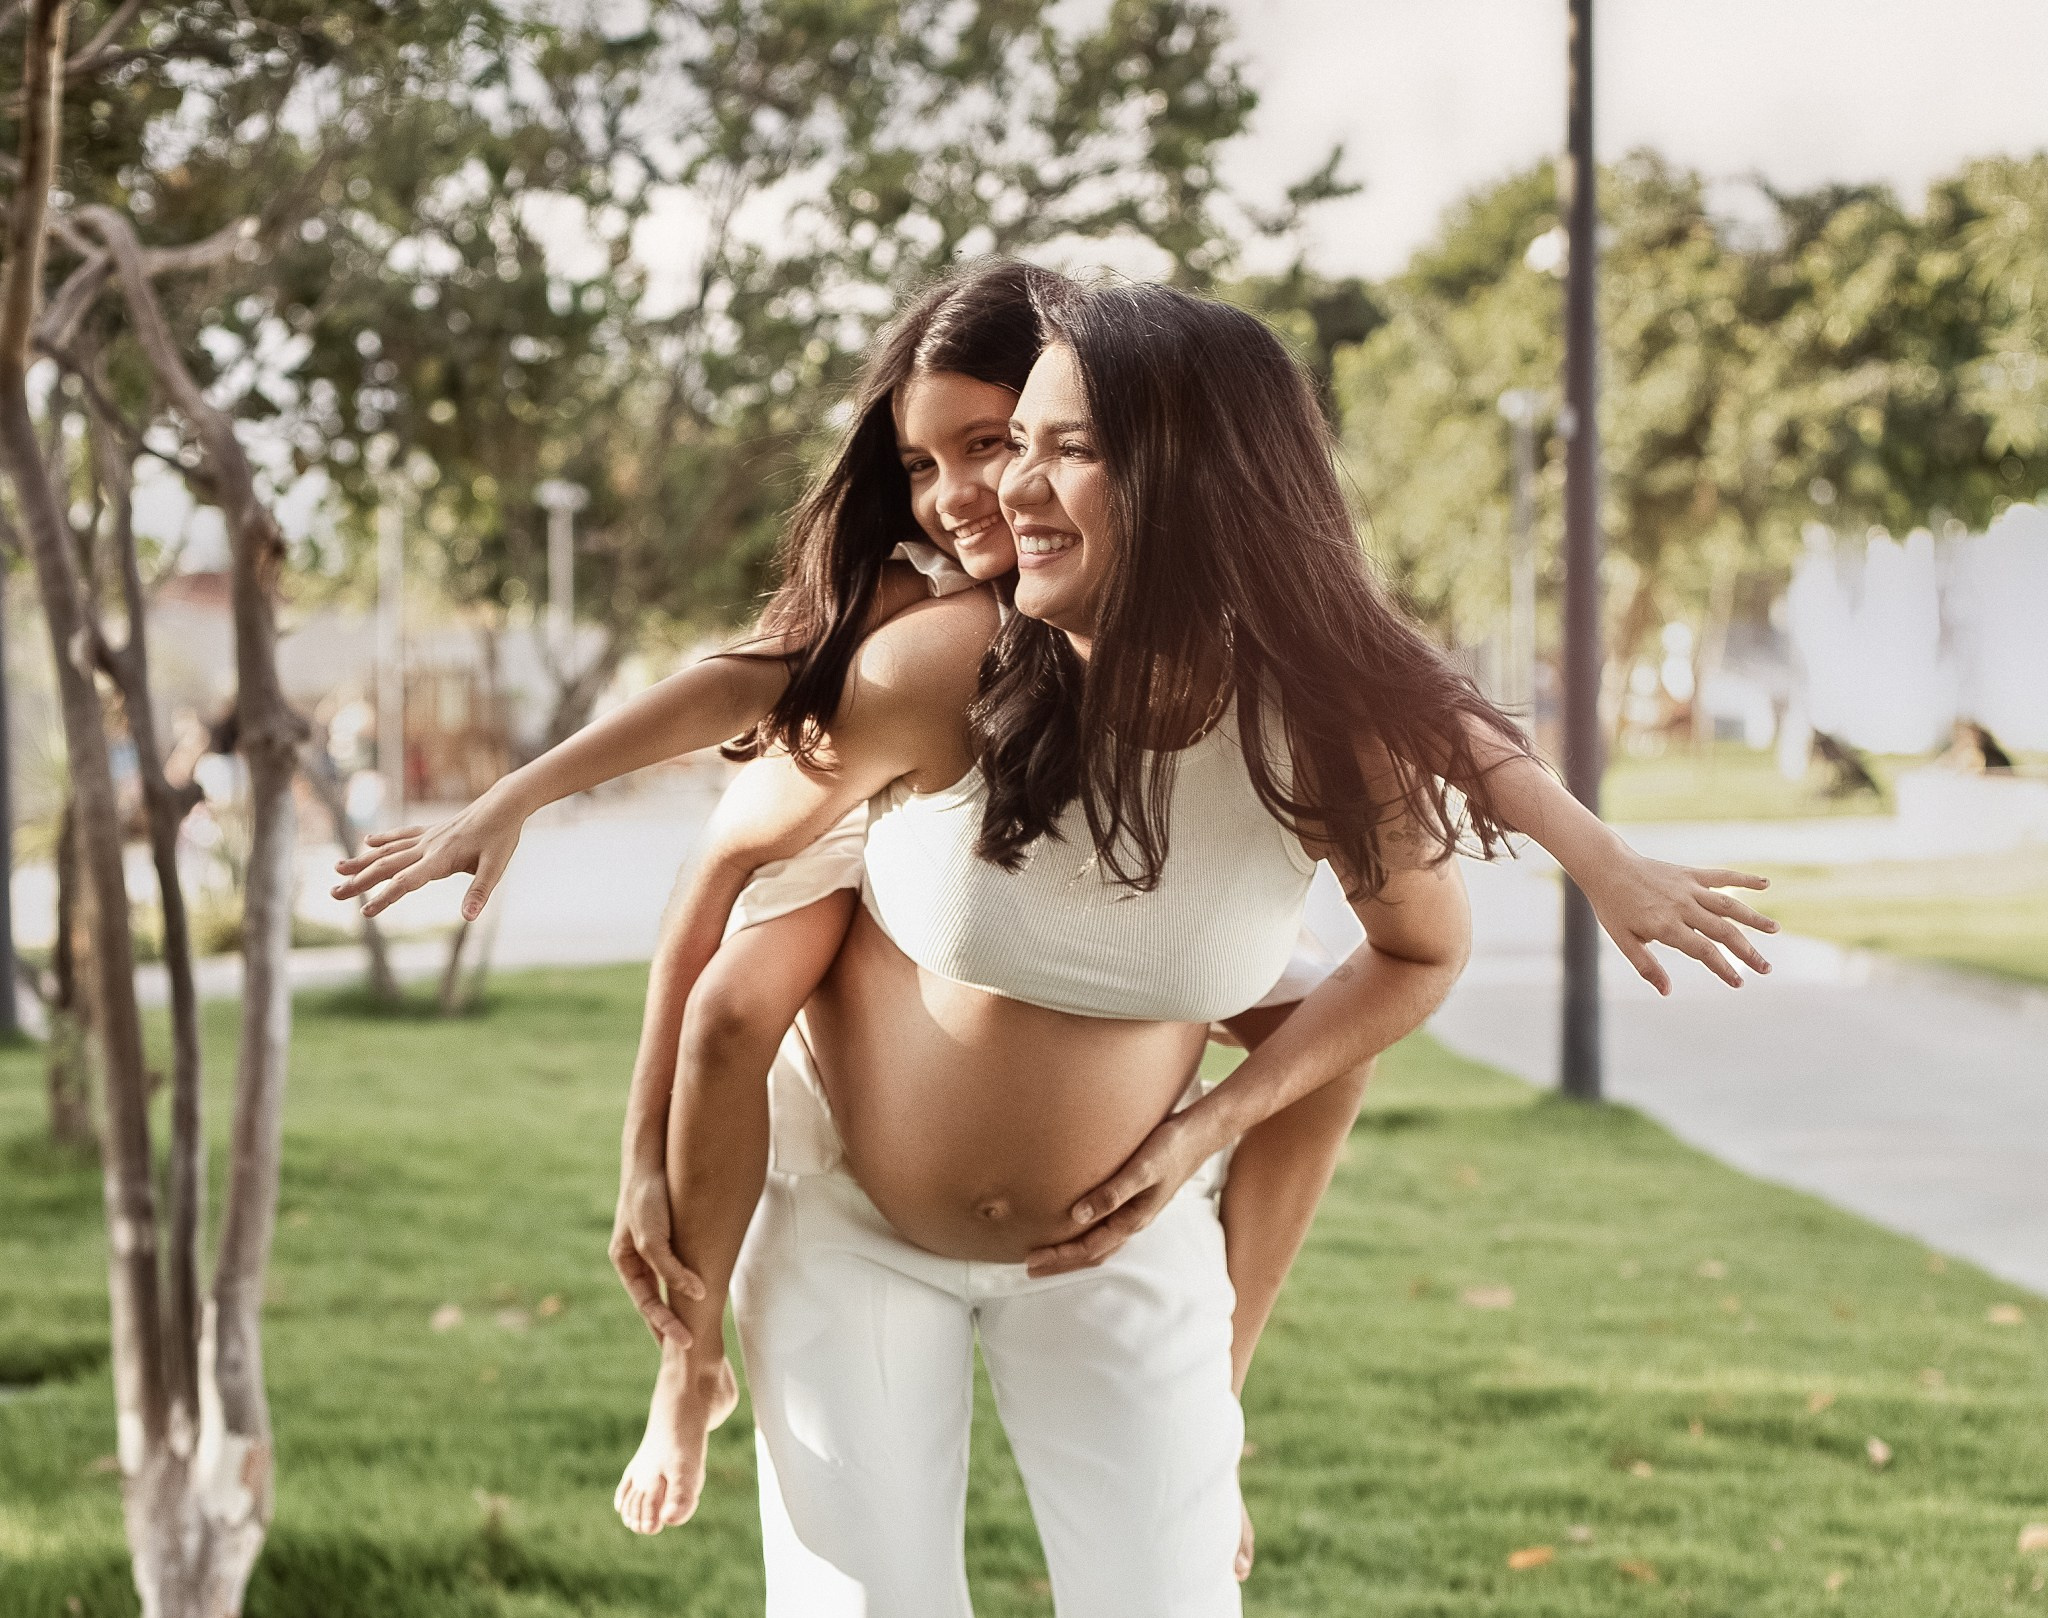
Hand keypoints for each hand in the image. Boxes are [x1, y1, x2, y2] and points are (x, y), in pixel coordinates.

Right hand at [330, 779, 529, 919]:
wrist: (504, 803)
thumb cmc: (502, 836)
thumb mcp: (496, 867)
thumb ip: (479, 893)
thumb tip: (468, 918)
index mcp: (441, 859)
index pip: (407, 882)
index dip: (386, 898)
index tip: (366, 913)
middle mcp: (427, 847)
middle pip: (387, 866)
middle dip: (359, 881)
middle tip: (334, 894)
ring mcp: (427, 837)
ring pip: (388, 851)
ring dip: (361, 861)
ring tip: (337, 869)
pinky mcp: (431, 830)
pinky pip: (401, 835)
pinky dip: (382, 839)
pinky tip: (365, 842)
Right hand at [609, 1166, 705, 1346]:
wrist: (654, 1159)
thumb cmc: (648, 1198)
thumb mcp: (653, 1238)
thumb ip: (670, 1269)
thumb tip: (697, 1295)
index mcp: (625, 1261)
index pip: (646, 1304)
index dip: (665, 1325)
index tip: (685, 1344)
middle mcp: (637, 1257)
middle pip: (654, 1299)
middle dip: (669, 1323)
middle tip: (689, 1348)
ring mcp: (652, 1245)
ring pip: (668, 1284)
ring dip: (680, 1304)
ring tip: (696, 1327)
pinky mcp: (669, 1233)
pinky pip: (679, 1264)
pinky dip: (689, 1281)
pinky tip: (703, 1290)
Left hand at [1025, 1111, 1214, 1277]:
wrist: (1198, 1134)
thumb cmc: (1170, 1148)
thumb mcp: (1142, 1169)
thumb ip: (1112, 1192)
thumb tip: (1077, 1215)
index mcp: (1133, 1220)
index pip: (1089, 1249)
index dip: (1059, 1257)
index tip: (1031, 1261)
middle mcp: (1132, 1221)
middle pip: (1092, 1252)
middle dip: (1061, 1261)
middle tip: (1030, 1266)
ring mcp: (1133, 1211)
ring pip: (1098, 1241)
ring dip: (1072, 1250)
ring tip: (1047, 1252)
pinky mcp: (1133, 1197)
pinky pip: (1104, 1225)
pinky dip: (1084, 1232)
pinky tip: (1074, 1224)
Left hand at [1580, 854, 1777, 993]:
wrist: (1607, 867)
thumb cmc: (1613, 907)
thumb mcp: (1622, 940)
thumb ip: (1646, 965)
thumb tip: (1666, 991)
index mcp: (1666, 926)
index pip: (1703, 951)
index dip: (1723, 968)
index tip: (1739, 982)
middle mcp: (1682, 907)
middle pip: (1723, 931)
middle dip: (1747, 952)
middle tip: (1766, 969)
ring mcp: (1688, 889)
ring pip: (1728, 905)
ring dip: (1753, 918)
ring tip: (1775, 929)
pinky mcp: (1690, 874)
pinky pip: (1721, 876)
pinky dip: (1744, 879)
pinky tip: (1765, 883)